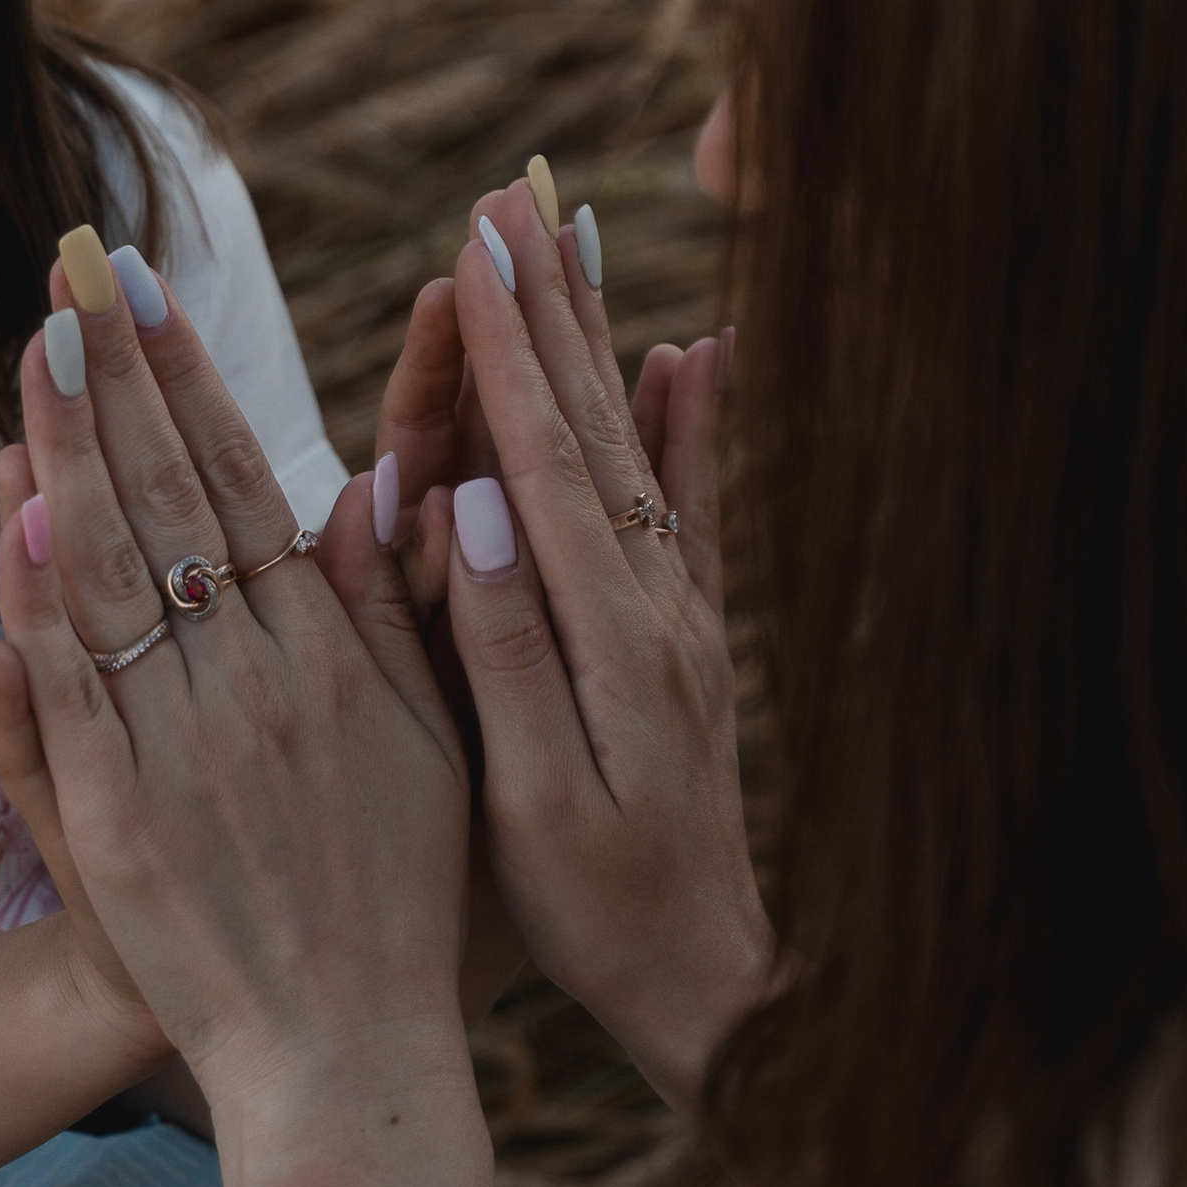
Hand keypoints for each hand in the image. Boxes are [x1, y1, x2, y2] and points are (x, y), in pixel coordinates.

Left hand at [0, 243, 475, 1120]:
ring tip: (36, 343)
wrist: (346, 1058)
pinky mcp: (120, 819)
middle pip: (175, 497)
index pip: (245, 484)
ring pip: (119, 569)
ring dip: (72, 446)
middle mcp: (258, 681)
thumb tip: (372, 484)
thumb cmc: (404, 904)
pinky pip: (77, 688)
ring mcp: (185, 746)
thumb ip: (395, 615)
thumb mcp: (433, 745)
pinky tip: (19, 509)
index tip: (147, 293)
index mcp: (332, 655)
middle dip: (119, 375)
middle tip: (71, 269)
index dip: (190, 383)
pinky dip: (45, 598)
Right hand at [399, 176, 772, 1115]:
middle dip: (545, 306)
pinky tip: (694, 350)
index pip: (540, 460)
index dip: (503, 353)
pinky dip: (692, 419)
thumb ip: (504, 654)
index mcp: (602, 635)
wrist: (715, 988)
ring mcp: (680, 615)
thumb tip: (473, 513)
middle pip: (591, 424)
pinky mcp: (691, 637)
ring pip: (633, 442)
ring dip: (597, 335)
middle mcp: (653, 603)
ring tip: (574, 236)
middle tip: (514, 198)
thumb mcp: (533, 802)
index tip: (471, 250)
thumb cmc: (600, 918)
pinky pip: (690, 504)